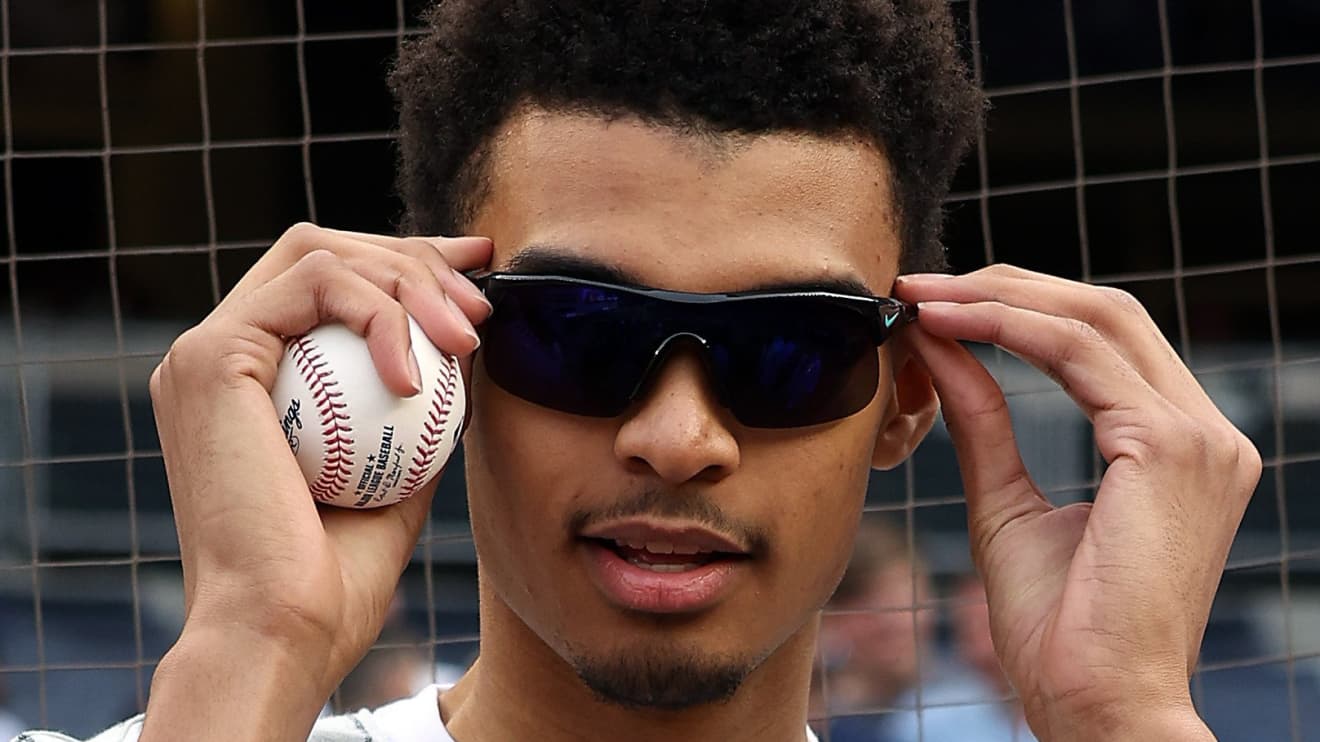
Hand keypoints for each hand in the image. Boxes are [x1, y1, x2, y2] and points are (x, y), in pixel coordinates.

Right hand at [143, 223, 492, 738]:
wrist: (281, 632)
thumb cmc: (335, 582)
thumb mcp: (398, 483)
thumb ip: (417, 418)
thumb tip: (465, 364)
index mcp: (252, 381)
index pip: (331, 284)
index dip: (407, 260)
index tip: (479, 268)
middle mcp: (221, 356)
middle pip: (325, 251)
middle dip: (416, 261)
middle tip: (480, 312)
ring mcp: (205, 352)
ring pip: (320, 253)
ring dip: (409, 282)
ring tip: (465, 341)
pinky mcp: (209, 355)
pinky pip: (312, 284)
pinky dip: (378, 314)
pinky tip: (415, 379)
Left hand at [895, 265, 1260, 740]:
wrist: (1094, 704)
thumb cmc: (1058, 628)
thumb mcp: (1006, 502)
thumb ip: (982, 421)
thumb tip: (938, 347)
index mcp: (1178, 445)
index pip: (1103, 339)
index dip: (1017, 305)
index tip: (935, 301)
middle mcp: (1205, 432)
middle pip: (1105, 311)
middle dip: (1006, 286)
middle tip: (922, 284)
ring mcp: (1199, 436)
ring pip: (1094, 317)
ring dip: (997, 297)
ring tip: (922, 296)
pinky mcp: (1171, 448)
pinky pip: (1080, 354)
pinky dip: (1008, 328)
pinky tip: (948, 324)